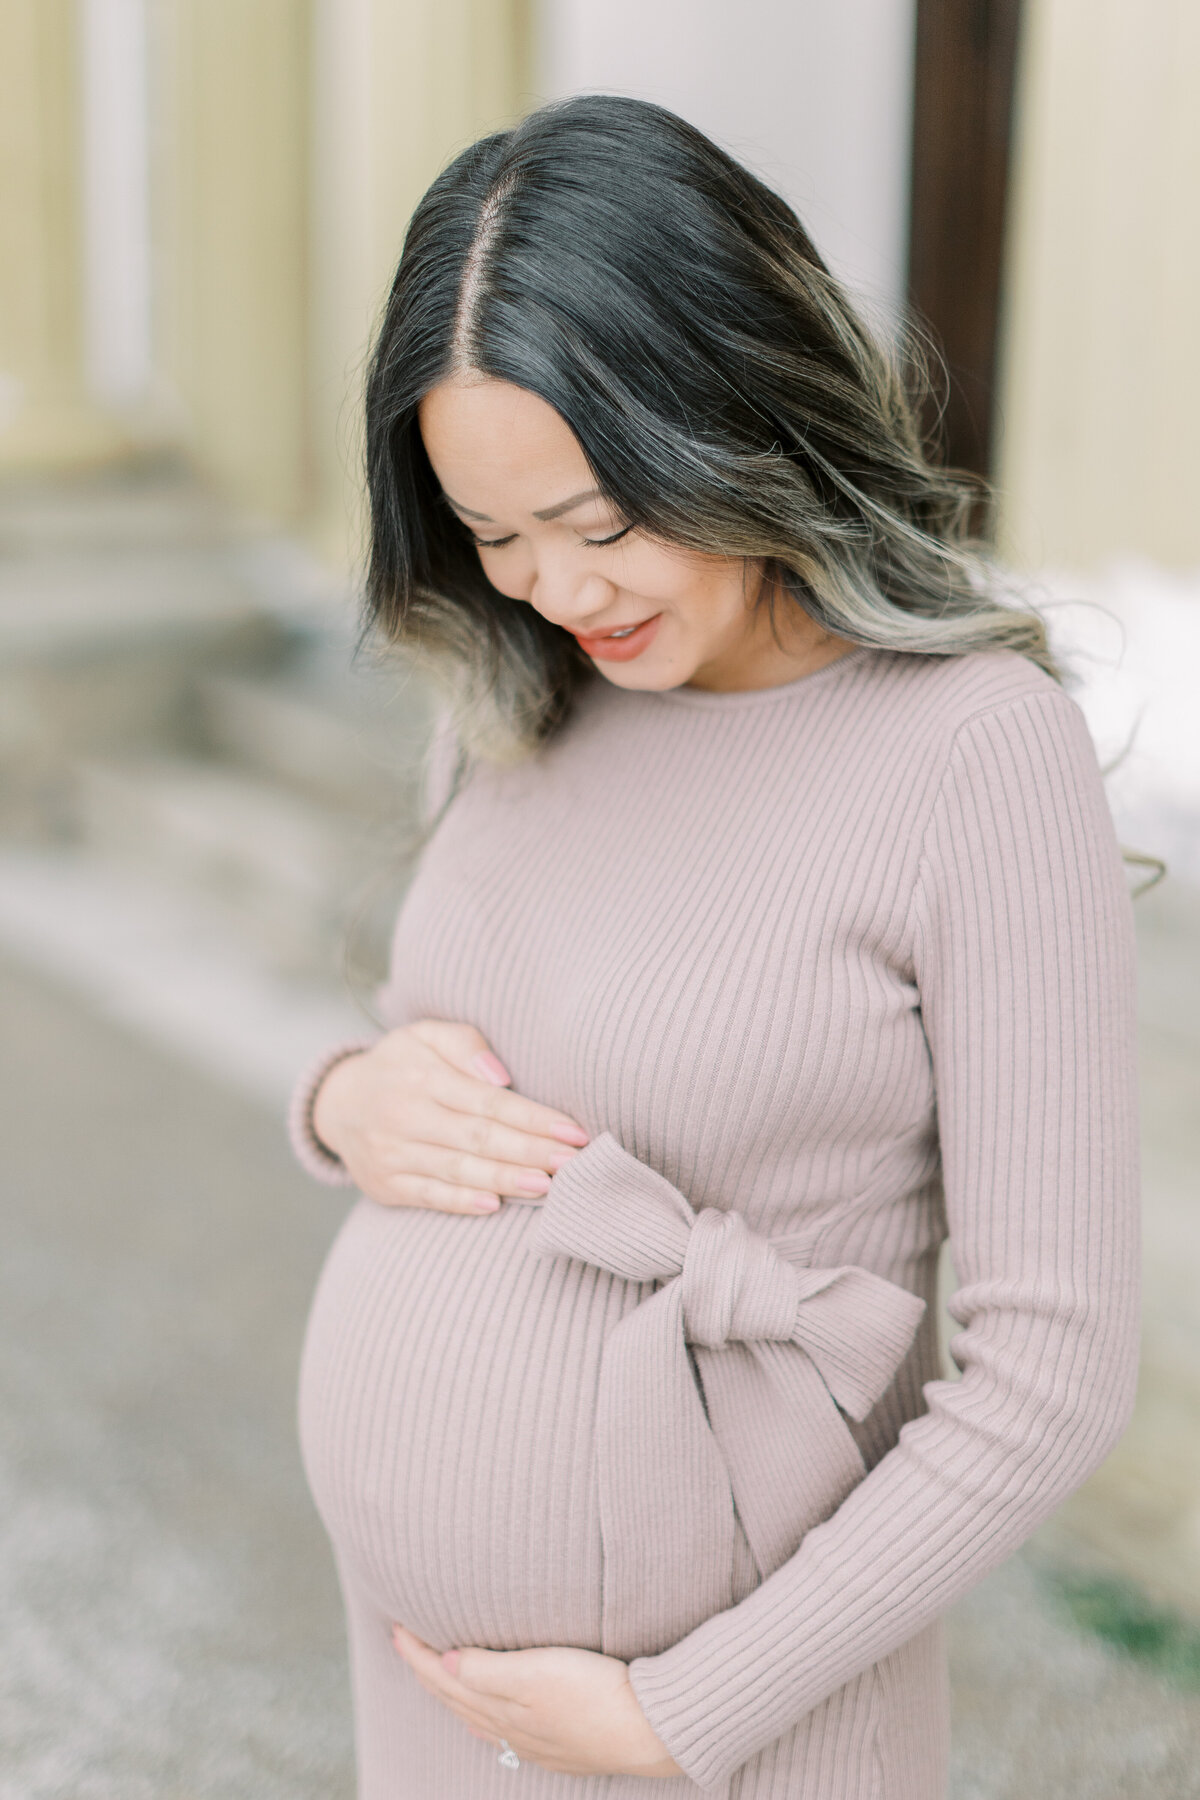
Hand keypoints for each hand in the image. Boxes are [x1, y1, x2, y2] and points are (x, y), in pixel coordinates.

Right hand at [311, 1020, 588, 1213]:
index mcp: (422, 1076)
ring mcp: (392, 1154)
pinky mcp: (385, 1185)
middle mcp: (405, 1115)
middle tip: (573, 1163)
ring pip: (457, 1169)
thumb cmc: (401, 1065)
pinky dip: (460, 1203)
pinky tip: (494, 1205)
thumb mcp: (424, 1035)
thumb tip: (501, 1076)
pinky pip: (427, 1196)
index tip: (573, 1131)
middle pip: (479, 1137)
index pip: (489, 1101)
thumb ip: (464, 1044)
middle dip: (531, 1151)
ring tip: (547, 1186)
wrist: (337, 1104)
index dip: (534, 1118)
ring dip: (505, 1180)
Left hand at [392, 1625, 682, 1778]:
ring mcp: (531, 1739)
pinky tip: (484, 1715)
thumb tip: (443, 1664)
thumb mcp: (536, 1673)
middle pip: (453, 1697)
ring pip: (474, 1715)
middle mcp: (508, 1728)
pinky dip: (480, 1714)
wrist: (646, 1729)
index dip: (416, 1653)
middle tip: (404, 1643)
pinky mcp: (555, 1743)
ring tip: (435, 1674)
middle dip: (425, 1670)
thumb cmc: (594, 1693)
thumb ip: (486, 1669)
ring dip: (450, 1692)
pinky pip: (500, 1731)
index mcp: (498, 1707)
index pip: (443, 1678)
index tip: (396, 1627)